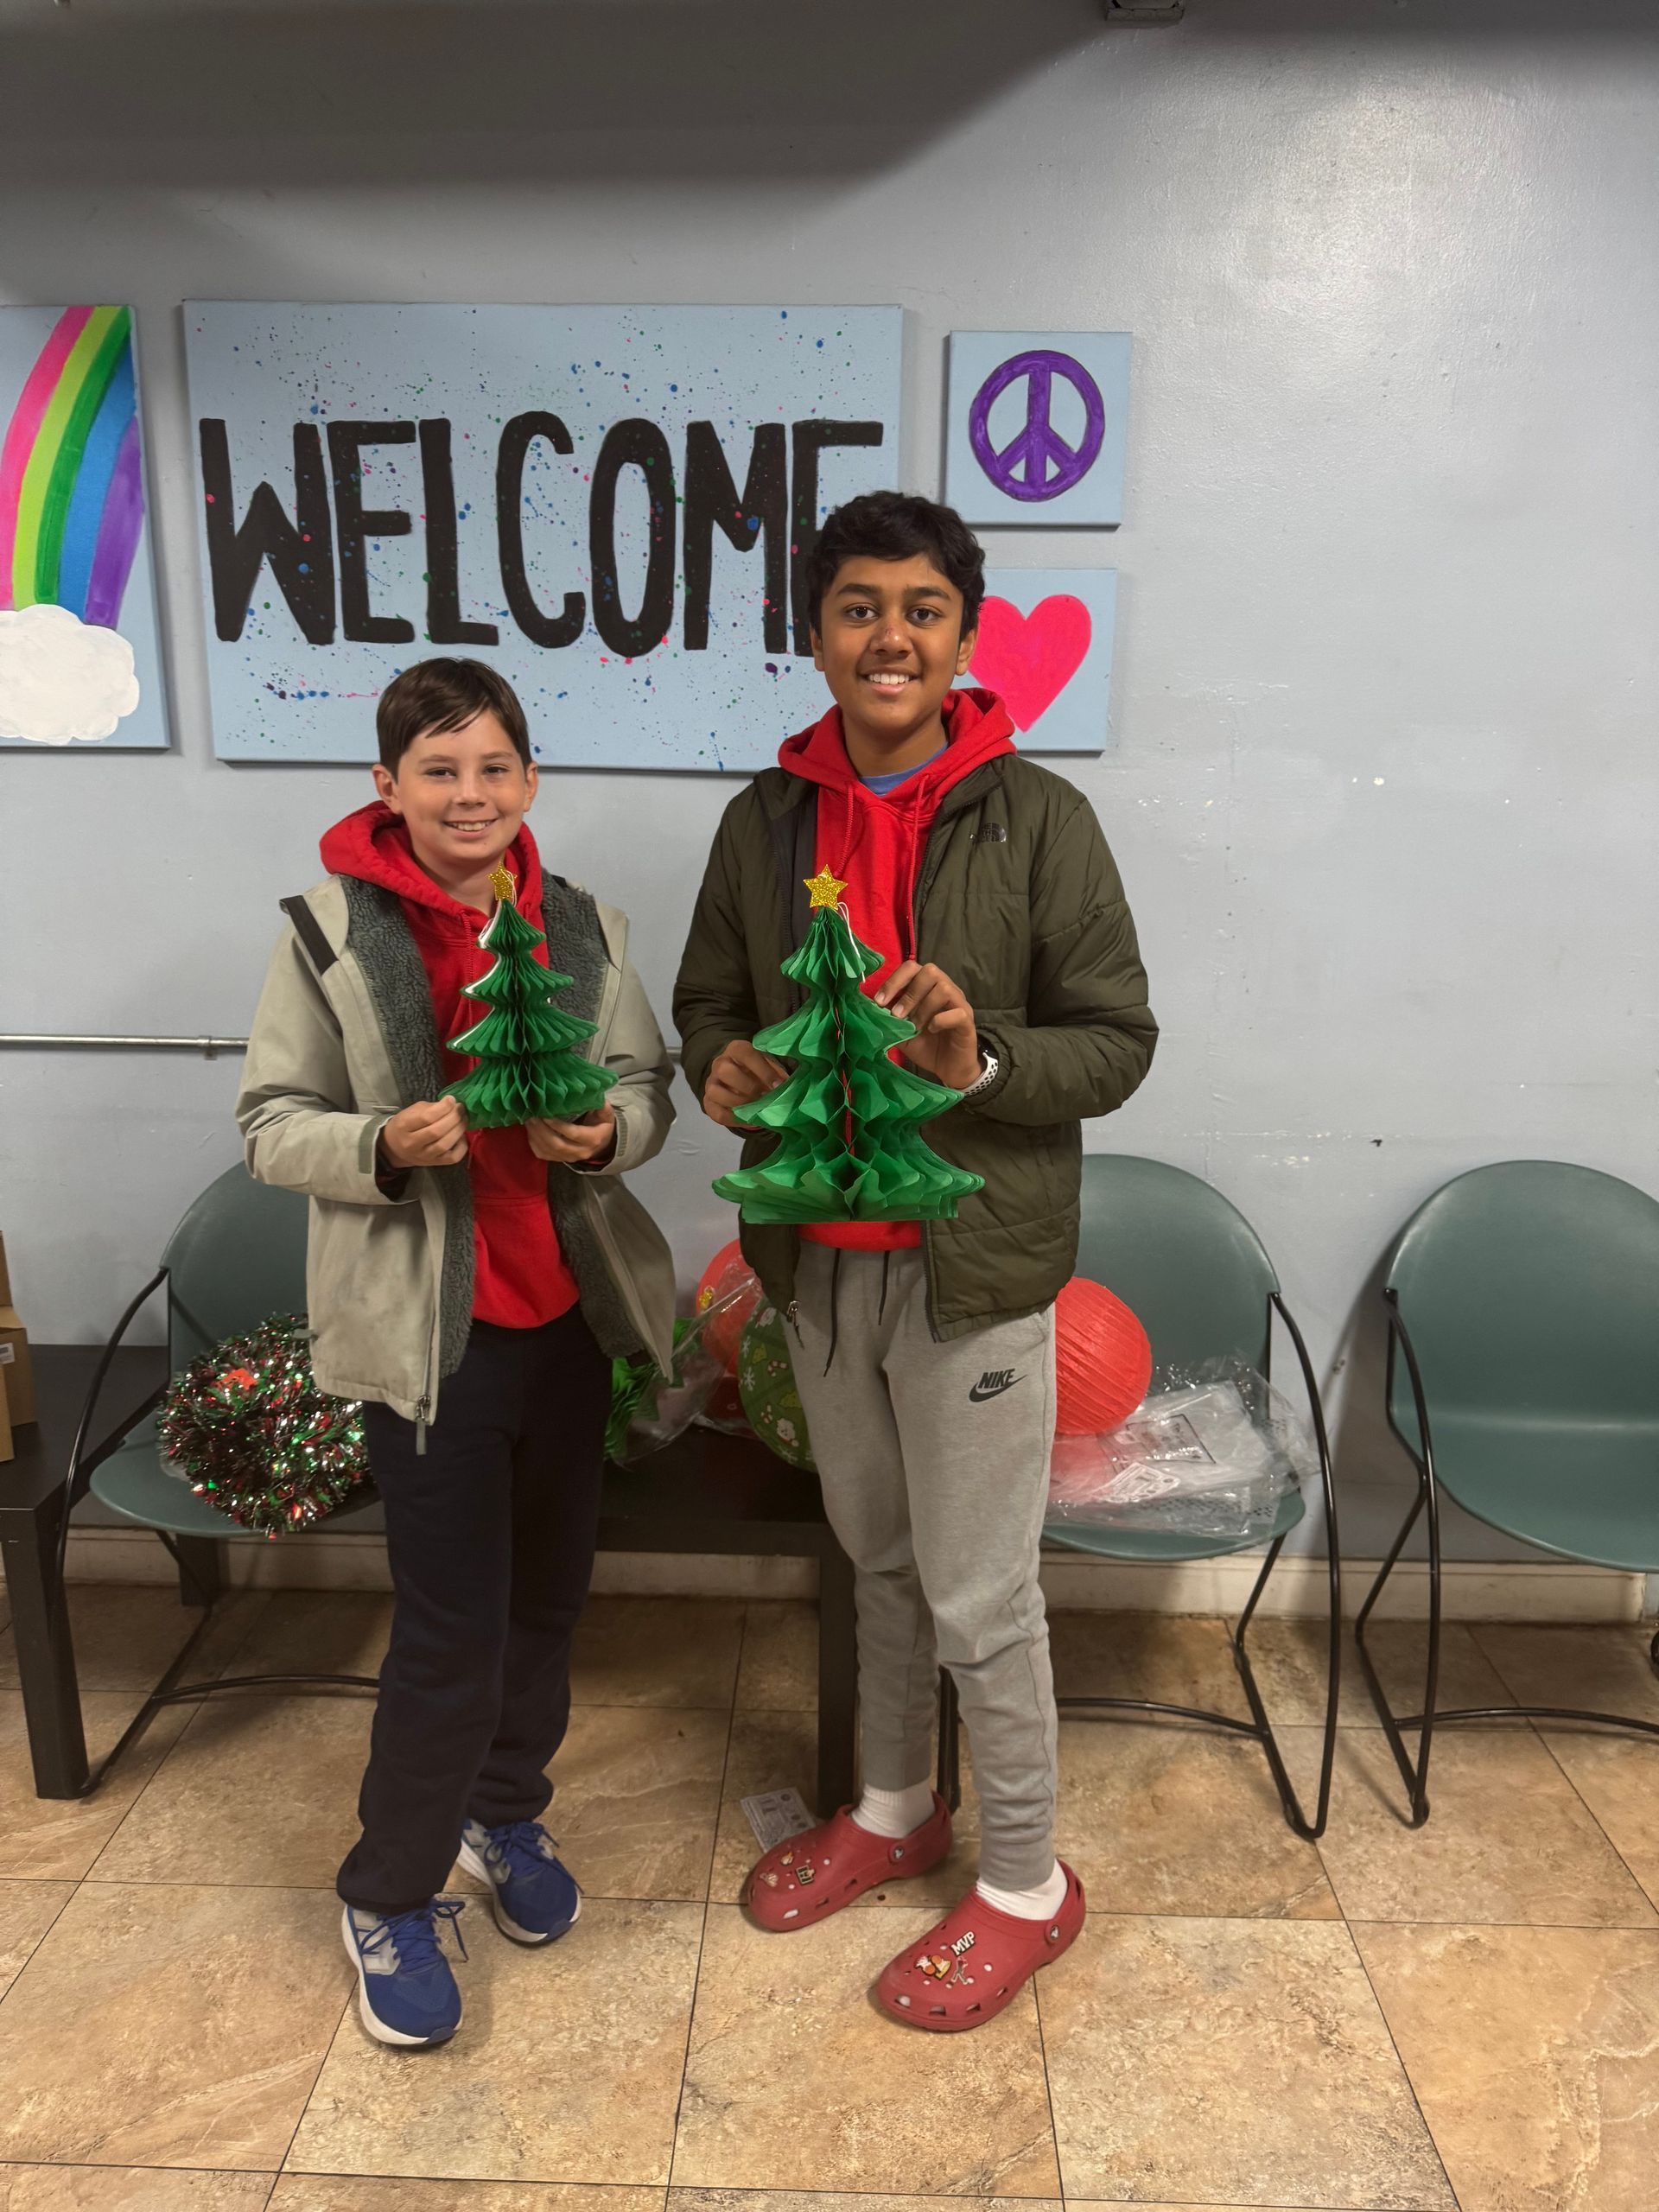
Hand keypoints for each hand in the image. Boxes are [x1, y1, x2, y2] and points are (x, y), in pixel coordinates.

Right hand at [380, 1095, 468, 1169]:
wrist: (395, 1148)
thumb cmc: (405, 1126)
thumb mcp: (411, 1111)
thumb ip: (431, 1107)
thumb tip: (452, 1104)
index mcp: (404, 1126)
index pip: (426, 1117)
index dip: (443, 1107)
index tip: (451, 1099)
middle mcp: (412, 1143)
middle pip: (437, 1131)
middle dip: (454, 1117)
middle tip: (461, 1109)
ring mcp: (424, 1156)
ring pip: (445, 1144)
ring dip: (459, 1129)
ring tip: (463, 1119)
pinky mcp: (435, 1163)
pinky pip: (453, 1157)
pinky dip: (462, 1146)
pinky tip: (461, 1136)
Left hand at [527, 1105, 616, 1164]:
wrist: (601, 1144)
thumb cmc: (601, 1126)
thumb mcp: (606, 1116)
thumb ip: (603, 1108)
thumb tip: (599, 1099)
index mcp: (592, 1139)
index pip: (573, 1134)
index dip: (559, 1126)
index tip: (547, 1114)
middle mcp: (580, 1152)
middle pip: (557, 1144)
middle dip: (542, 1130)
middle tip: (533, 1115)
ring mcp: (568, 1158)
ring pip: (547, 1150)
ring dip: (535, 1135)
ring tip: (528, 1119)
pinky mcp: (557, 1159)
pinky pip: (541, 1153)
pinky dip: (533, 1141)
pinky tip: (530, 1128)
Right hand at [702, 1040, 788, 1129]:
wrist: (741, 1080)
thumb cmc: (759, 1071)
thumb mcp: (770, 1066)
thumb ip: (777, 1073)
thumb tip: (789, 1086)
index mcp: (736, 1049)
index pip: (744, 1052)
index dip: (762, 1069)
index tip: (777, 1085)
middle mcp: (720, 1063)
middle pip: (725, 1070)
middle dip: (748, 1086)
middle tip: (764, 1097)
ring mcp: (711, 1083)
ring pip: (714, 1091)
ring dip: (738, 1103)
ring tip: (755, 1109)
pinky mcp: (708, 1102)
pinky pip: (716, 1112)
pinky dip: (733, 1119)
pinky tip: (747, 1119)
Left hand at [875, 960, 981, 1090]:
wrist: (949, 1069)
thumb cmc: (926, 1046)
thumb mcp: (901, 1032)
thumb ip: (888, 1019)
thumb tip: (867, 1008)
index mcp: (927, 987)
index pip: (911, 967)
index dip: (894, 980)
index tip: (879, 1001)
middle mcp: (945, 989)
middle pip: (930, 971)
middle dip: (909, 993)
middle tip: (897, 1015)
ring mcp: (959, 1003)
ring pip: (944, 988)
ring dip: (923, 1008)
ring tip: (915, 1026)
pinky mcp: (968, 1020)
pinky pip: (957, 1012)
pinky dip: (941, 1020)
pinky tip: (932, 1030)